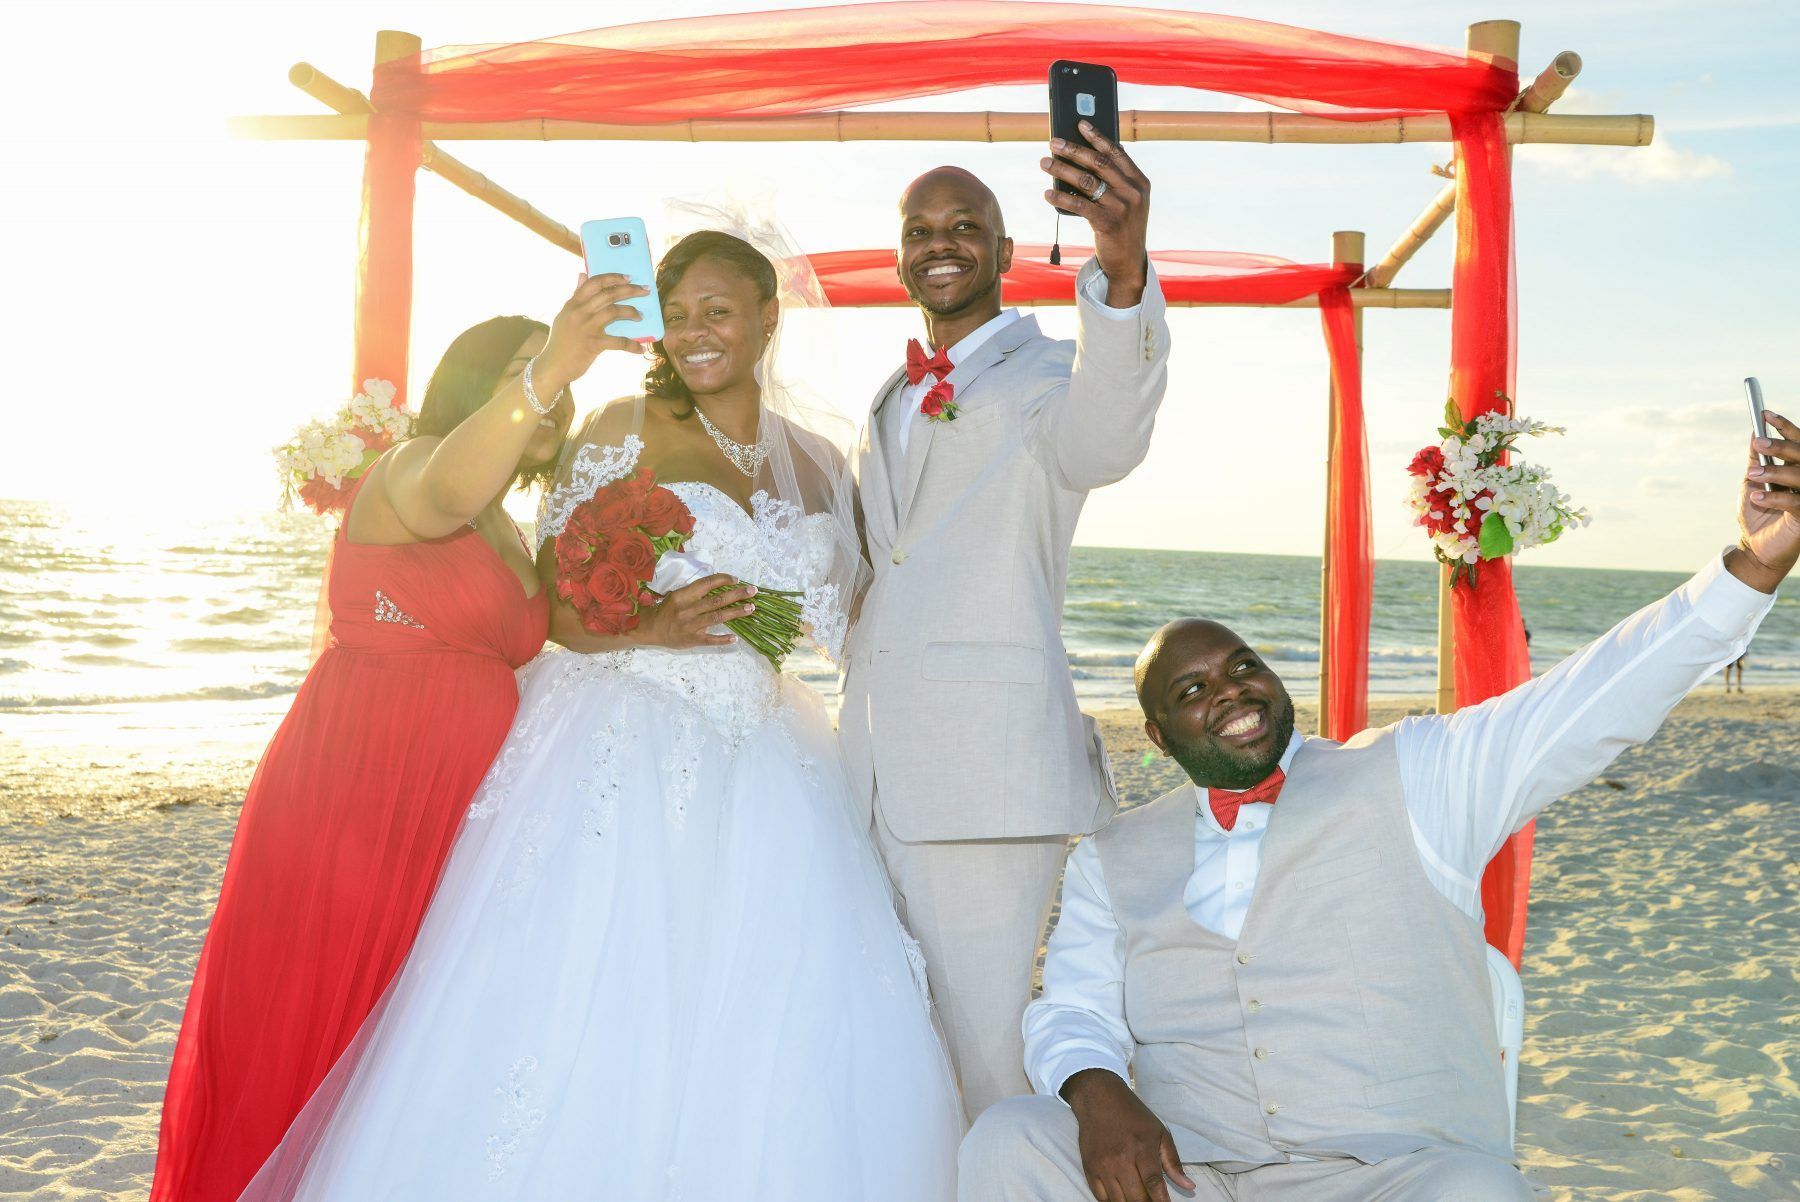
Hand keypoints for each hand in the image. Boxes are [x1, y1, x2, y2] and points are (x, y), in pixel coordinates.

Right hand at [533, 273, 651, 392]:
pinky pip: (618, 341)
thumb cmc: (560, 341)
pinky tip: (640, 348)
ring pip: (614, 311)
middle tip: (645, 290)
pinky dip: (631, 345)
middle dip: (630, 290)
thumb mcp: (564, 315)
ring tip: (641, 316)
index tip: (628, 278)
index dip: (613, 278)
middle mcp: (580, 312)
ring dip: (631, 312)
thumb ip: (576, 295)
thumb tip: (582, 274)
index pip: (594, 283)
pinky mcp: (594, 344)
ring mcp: (587, 327)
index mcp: (573, 303)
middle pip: (609, 294)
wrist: (552, 365)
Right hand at [631, 573, 755, 649]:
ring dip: (736, 612)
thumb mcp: (677, 595)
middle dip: (737, 595)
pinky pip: (710, 640)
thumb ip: (695, 592)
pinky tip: (735, 638)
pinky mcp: (693, 640)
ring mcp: (691, 626)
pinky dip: (723, 639)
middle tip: (753, 591)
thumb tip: (719, 585)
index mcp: (684, 595)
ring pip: (717, 617)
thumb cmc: (667, 610)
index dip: (723, 580)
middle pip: (717, 600)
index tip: (736, 579)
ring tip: (751, 608)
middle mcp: (688, 609)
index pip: (706, 584)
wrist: (650, 629)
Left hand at [1042, 121, 1151, 306]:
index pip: (1116, 152)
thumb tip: (1088, 155)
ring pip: (1086, 181)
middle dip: (1072, 150)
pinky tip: (1048, 194)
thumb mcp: (1128, 201)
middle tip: (1052, 142)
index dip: (1097, 136)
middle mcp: (1133, 192)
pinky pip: (1079, 205)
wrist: (1128, 263)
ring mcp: (1122, 208)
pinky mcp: (1107, 223)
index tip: (1079, 123)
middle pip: (1098, 163)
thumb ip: (1116, 180)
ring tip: (1044, 163)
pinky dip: (1060, 198)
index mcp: (1140, 182)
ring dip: (1061, 170)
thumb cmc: (1123, 228)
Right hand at [1062, 1069, 1194, 1201]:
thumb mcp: (1159, 1132)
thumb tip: (1188, 1186)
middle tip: (1153, 1200)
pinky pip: (1101, 1198)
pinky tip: (1123, 1197)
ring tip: (1139, 1198)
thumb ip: (1173, 1162)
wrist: (1099, 1099)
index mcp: (1142, 1148)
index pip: (1153, 1183)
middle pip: (1136, 1197)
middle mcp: (1121, 1159)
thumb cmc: (1133, 1115)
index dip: (1161, 1201)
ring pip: (1118, 1201)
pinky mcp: (1090, 1169)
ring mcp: (1103, 1166)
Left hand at [1726, 411, 1799, 592]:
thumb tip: (1753, 433)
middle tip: (1758, 443)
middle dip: (1780, 447)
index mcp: (1797, 470)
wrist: (1757, 549)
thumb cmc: (1757, 515)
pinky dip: (1775, 497)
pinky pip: (1796, 502)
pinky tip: (1757, 497)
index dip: (1785, 427)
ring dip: (1774, 472)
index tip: (1764, 414)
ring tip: (1751, 475)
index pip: (1797, 443)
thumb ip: (1756, 461)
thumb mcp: (1752, 484)